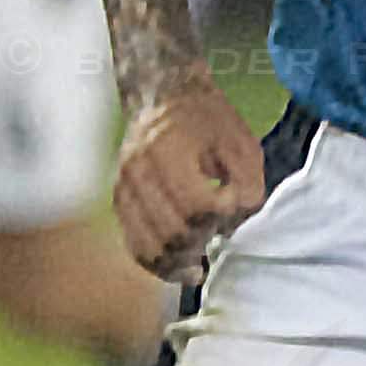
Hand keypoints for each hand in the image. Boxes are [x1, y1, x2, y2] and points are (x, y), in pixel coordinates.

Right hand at [112, 78, 269, 279]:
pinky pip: (133, 243)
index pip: (196, 206)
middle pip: (170, 232)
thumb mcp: (242, 144)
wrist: (164, 97)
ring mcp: (123, 188)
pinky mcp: (119, 201)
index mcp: (168, 150)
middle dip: (201, 245)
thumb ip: (247, 185)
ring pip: (147, 245)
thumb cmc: (209, 121)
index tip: (236, 210)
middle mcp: (137, 171)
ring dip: (177, 263)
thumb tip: (234, 223)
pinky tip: (179, 266)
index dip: (222, 217)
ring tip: (199, 268)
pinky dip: (156, 261)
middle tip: (219, 243)